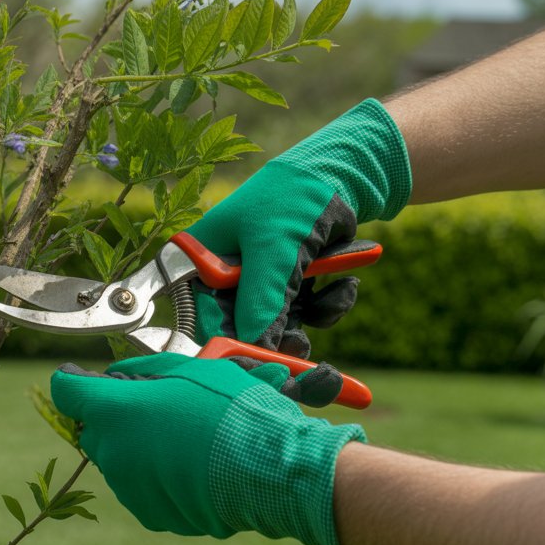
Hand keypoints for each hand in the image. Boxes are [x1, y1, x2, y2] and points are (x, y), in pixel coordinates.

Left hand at [50, 353, 365, 544]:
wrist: (268, 468)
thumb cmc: (231, 411)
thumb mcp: (189, 370)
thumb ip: (142, 372)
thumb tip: (118, 379)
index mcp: (114, 411)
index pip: (67, 391)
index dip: (75, 381)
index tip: (83, 379)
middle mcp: (112, 453)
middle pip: (96, 429)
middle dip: (117, 417)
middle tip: (158, 407)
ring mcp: (130, 488)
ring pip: (120, 460)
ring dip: (140, 448)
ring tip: (186, 437)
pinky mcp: (152, 515)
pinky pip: (143, 489)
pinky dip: (159, 478)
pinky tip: (194, 465)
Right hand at [185, 98, 410, 364]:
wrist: (340, 175)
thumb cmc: (293, 201)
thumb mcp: (274, 253)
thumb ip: (261, 303)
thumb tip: (255, 350)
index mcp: (197, 264)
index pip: (204, 321)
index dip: (233, 348)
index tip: (265, 369)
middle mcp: (221, 278)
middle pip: (244, 331)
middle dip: (283, 341)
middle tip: (311, 361)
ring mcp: (255, 284)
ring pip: (279, 329)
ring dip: (313, 320)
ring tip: (338, 296)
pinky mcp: (285, 287)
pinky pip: (303, 316)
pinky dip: (328, 306)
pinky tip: (346, 284)